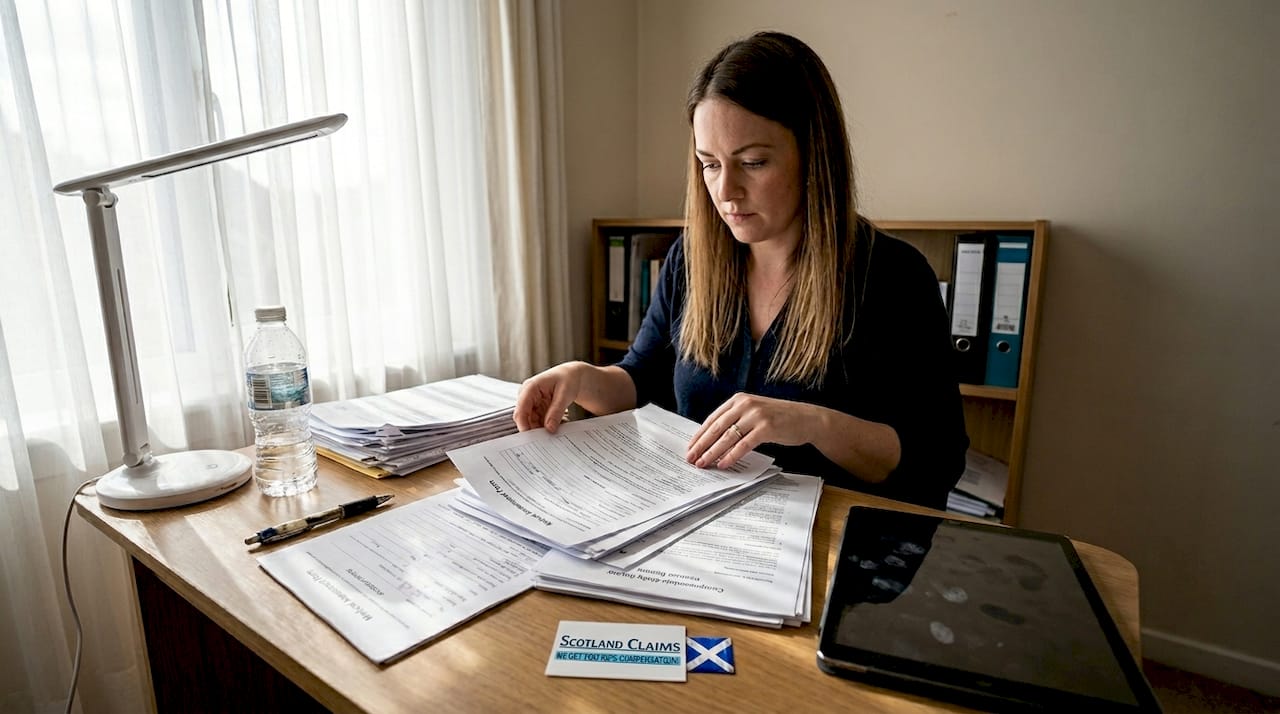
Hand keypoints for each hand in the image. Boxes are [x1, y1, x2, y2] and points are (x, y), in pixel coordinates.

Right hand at [514, 362, 584, 432]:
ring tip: (554, 431)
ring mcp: (530, 402)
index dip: (523, 425)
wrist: (572, 376)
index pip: (521, 409)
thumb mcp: (564, 394)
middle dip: (533, 429)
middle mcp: (527, 395)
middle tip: (546, 440)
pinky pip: (537, 422)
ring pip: (530, 422)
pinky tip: (555, 427)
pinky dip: (545, 426)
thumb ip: (556, 411)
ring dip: (541, 429)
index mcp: (530, 387)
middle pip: (524, 418)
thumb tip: (549, 429)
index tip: (532, 438)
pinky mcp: (536, 408)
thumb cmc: (568, 379)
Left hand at [686, 393, 820, 468]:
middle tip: (690, 458)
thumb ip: (736, 420)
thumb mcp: (754, 413)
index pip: (713, 419)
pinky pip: (743, 445)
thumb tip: (713, 440)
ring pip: (727, 437)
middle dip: (701, 445)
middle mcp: (745, 405)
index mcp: (739, 400)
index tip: (690, 447)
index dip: (699, 435)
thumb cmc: (779, 418)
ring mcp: (756, 415)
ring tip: (703, 464)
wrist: (806, 418)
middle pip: (716, 428)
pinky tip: (723, 464)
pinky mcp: (766, 428)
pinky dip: (731, 456)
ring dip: (713, 452)